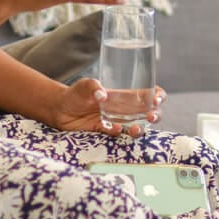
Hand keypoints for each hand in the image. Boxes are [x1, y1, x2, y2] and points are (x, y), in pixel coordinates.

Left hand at [50, 79, 164, 136]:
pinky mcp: (106, 131)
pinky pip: (117, 134)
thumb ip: (93, 87)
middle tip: (152, 116)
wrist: (60, 110)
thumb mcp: (85, 84)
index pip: (149, 94)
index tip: (157, 99)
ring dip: (140, 129)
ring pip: (136, 127)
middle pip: (149, 113)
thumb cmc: (76, 93)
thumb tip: (102, 95)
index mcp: (126, 95)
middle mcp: (125, 109)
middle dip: (156, 115)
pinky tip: (113, 129)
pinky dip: (117, 132)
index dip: (158, 96)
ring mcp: (117, 121)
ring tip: (135, 129)